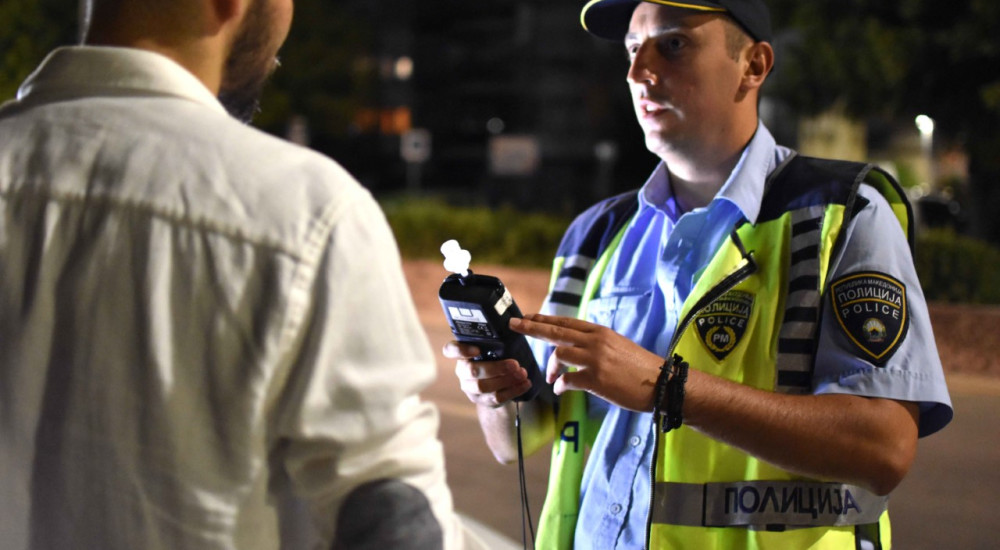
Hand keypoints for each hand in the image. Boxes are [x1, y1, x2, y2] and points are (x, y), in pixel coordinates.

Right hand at [442, 341, 531, 407]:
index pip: (450, 350)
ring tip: (523, 374)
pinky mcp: (482, 401)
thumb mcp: (492, 348)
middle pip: (472, 371)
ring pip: (484, 387)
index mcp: (462, 354)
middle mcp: (462, 371)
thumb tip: (516, 323)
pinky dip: (513, 390)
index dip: (460, 350)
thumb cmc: (494, 358)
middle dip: (495, 368)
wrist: (496, 386)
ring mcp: (470, 388)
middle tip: (515, 364)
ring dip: (506, 380)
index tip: (477, 349)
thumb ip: (495, 340)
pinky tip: (525, 384)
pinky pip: (496, 398)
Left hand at [510, 313, 663, 411]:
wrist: (662, 383)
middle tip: (514, 325)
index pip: (566, 322)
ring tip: (553, 378)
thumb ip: (596, 343)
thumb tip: (575, 345)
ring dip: (552, 368)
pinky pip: (568, 380)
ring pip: (559, 354)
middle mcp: (595, 341)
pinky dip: (561, 385)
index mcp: (600, 332)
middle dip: (532, 327)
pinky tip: (562, 389)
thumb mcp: (617, 345)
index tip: (527, 317)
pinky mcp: (596, 379)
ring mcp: (595, 359)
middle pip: (556, 331)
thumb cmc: (639, 367)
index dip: (545, 319)